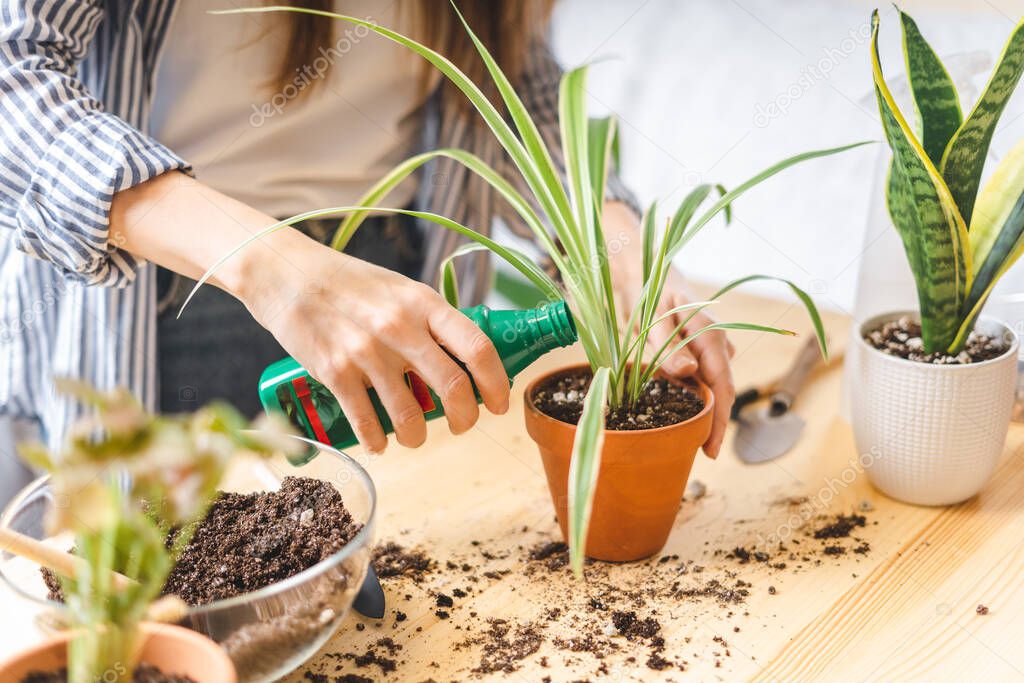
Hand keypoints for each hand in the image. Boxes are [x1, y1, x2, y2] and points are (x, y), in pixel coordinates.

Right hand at [111, 172, 508, 453]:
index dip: (497, 382)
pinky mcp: (334, 371)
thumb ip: (430, 320)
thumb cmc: (348, 283)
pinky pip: (366, 422)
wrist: (285, 273)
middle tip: (462, 425)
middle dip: (465, 418)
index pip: (477, 346)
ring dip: (418, 436)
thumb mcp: (400, 289)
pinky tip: (380, 443)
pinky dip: (377, 441)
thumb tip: (464, 357)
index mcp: (423, 302)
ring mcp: (366, 351)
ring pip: (410, 415)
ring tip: (415, 437)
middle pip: (453, 387)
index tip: (500, 403)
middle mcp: (400, 327)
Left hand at [645, 271, 735, 458]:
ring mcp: (714, 349)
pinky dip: (694, 395)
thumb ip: (668, 346)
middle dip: (712, 423)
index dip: (719, 420)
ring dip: (700, 410)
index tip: (711, 448)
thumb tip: (689, 373)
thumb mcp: (653, 320)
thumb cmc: (651, 296)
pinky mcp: (703, 352)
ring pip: (711, 387)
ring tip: (686, 436)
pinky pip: (702, 379)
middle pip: (721, 392)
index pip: (723, 387)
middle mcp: (719, 345)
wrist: (651, 276)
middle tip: (698, 452)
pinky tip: (682, 410)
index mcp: (711, 336)